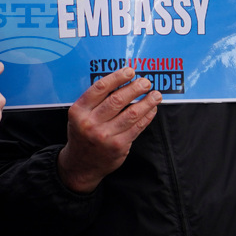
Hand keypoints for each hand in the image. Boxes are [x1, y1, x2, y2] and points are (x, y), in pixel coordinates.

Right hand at [58, 67, 160, 193]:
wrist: (81, 165)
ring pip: (131, 114)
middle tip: (146, 82)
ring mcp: (104, 136)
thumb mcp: (80, 115)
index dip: (117, 77)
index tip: (130, 71)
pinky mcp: (118, 146)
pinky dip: (147, 116)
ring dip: (147, 102)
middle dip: (135, 88)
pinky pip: (137, 127)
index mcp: (79, 111)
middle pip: (117, 100)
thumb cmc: (83, 133)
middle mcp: (90, 123)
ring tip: (156, 95)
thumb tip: (123, 80)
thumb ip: (95, 100)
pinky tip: (152, 109)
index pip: (100, 88)